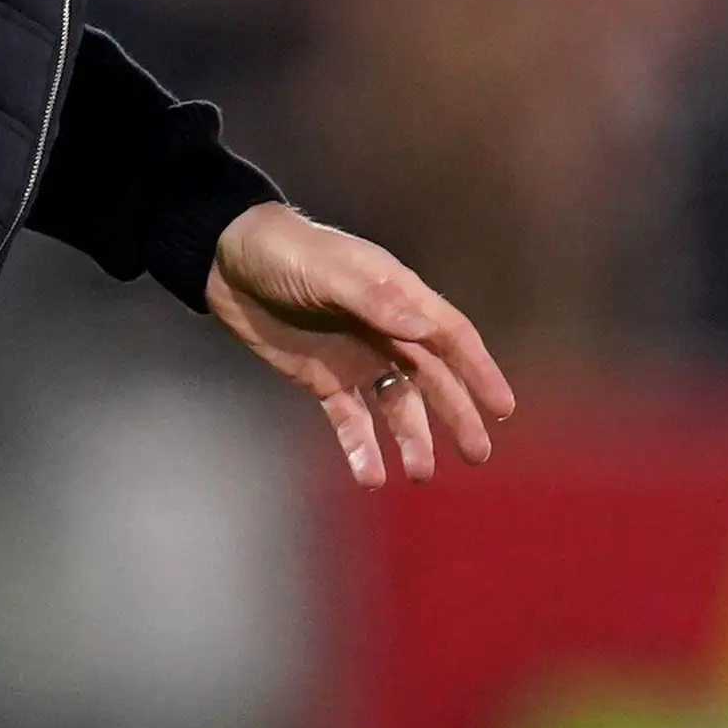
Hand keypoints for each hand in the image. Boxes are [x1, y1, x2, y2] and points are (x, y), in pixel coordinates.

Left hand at [205, 202, 517, 487]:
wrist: (226, 261)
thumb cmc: (285, 251)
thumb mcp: (331, 271)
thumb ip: (376, 301)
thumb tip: (424, 329)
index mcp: (398, 296)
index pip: (451, 337)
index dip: (480, 371)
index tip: (502, 408)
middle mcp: (386, 330)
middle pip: (432, 379)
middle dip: (456, 415)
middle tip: (476, 454)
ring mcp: (356, 357)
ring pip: (396, 405)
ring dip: (412, 438)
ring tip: (420, 474)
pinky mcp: (323, 380)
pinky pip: (350, 420)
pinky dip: (361, 448)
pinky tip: (369, 476)